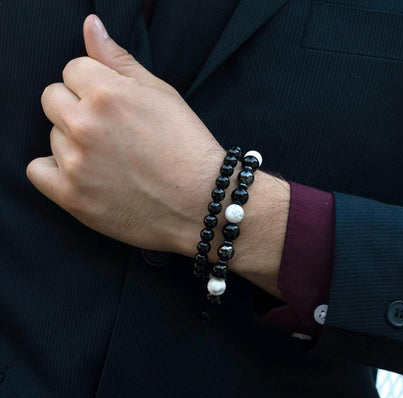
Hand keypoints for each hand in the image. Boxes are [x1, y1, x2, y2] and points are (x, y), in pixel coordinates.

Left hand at [27, 15, 224, 252]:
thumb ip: (118, 60)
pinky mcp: (72, 196)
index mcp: (107, 94)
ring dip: (73, 142)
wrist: (201, 201)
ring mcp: (76, 163)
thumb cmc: (187, 147)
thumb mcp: (161, 94)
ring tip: (109, 159)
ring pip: (52, 136)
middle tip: (110, 131)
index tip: (114, 106)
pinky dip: (54, 171)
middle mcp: (85, 125)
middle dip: (77, 108)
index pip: (72, 70)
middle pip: (53, 99)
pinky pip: (37, 171)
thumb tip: (91, 26)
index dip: (94, 85)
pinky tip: (83, 174)